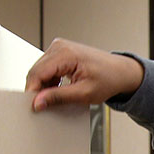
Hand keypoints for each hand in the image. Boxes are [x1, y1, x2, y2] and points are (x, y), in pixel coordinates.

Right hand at [26, 38, 144, 111]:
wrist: (121, 72)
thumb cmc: (109, 80)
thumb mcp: (84, 93)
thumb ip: (59, 97)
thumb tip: (38, 101)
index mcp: (65, 53)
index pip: (37, 73)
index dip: (32, 91)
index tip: (33, 106)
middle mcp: (60, 46)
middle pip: (36, 71)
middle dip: (38, 89)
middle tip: (44, 106)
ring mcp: (59, 47)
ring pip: (40, 70)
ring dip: (44, 85)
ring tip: (57, 97)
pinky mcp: (60, 52)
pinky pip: (47, 68)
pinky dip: (49, 80)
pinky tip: (59, 89)